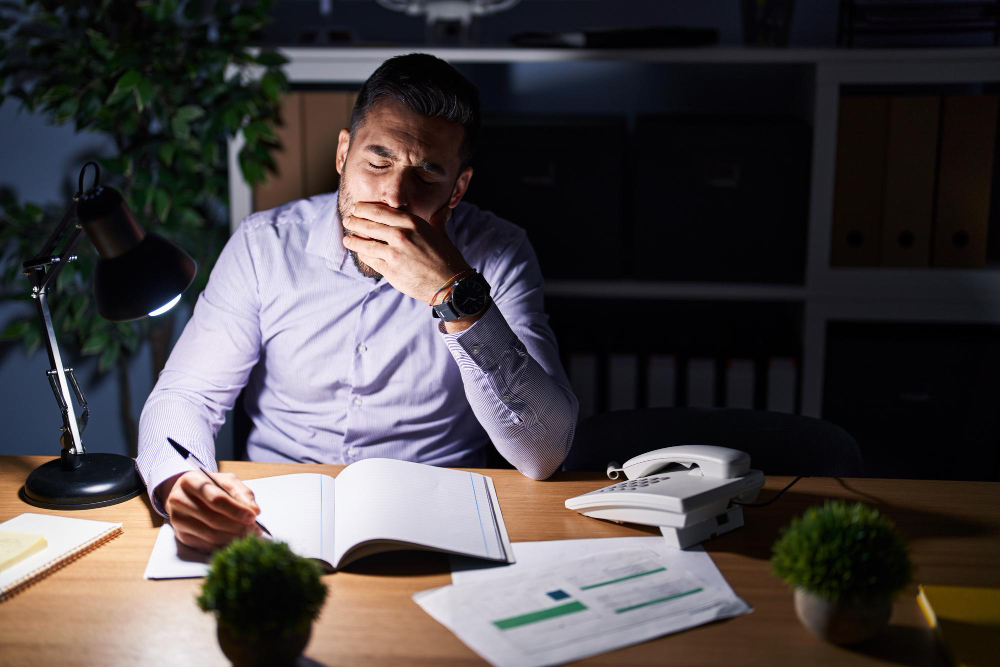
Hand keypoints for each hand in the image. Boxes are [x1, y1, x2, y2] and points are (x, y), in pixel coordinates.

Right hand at [159, 470, 260, 551]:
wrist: (186, 494)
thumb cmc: (210, 486)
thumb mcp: (226, 481)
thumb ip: (242, 493)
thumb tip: (254, 511)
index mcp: (191, 481)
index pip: (215, 499)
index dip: (236, 510)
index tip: (253, 517)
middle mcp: (179, 500)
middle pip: (213, 519)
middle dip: (238, 527)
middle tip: (255, 530)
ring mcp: (177, 519)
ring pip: (209, 535)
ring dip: (233, 537)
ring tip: (248, 535)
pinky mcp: (180, 535)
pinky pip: (205, 545)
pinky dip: (223, 544)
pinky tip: (235, 540)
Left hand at [341, 202, 469, 302]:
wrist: (451, 284)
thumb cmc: (447, 258)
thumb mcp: (441, 234)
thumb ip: (437, 220)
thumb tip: (444, 209)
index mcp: (412, 222)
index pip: (379, 211)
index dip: (364, 209)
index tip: (357, 208)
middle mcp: (401, 235)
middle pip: (368, 225)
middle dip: (354, 222)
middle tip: (347, 220)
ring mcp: (394, 253)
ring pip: (365, 244)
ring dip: (353, 240)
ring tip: (347, 239)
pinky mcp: (390, 271)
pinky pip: (370, 260)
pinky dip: (363, 256)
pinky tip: (360, 254)